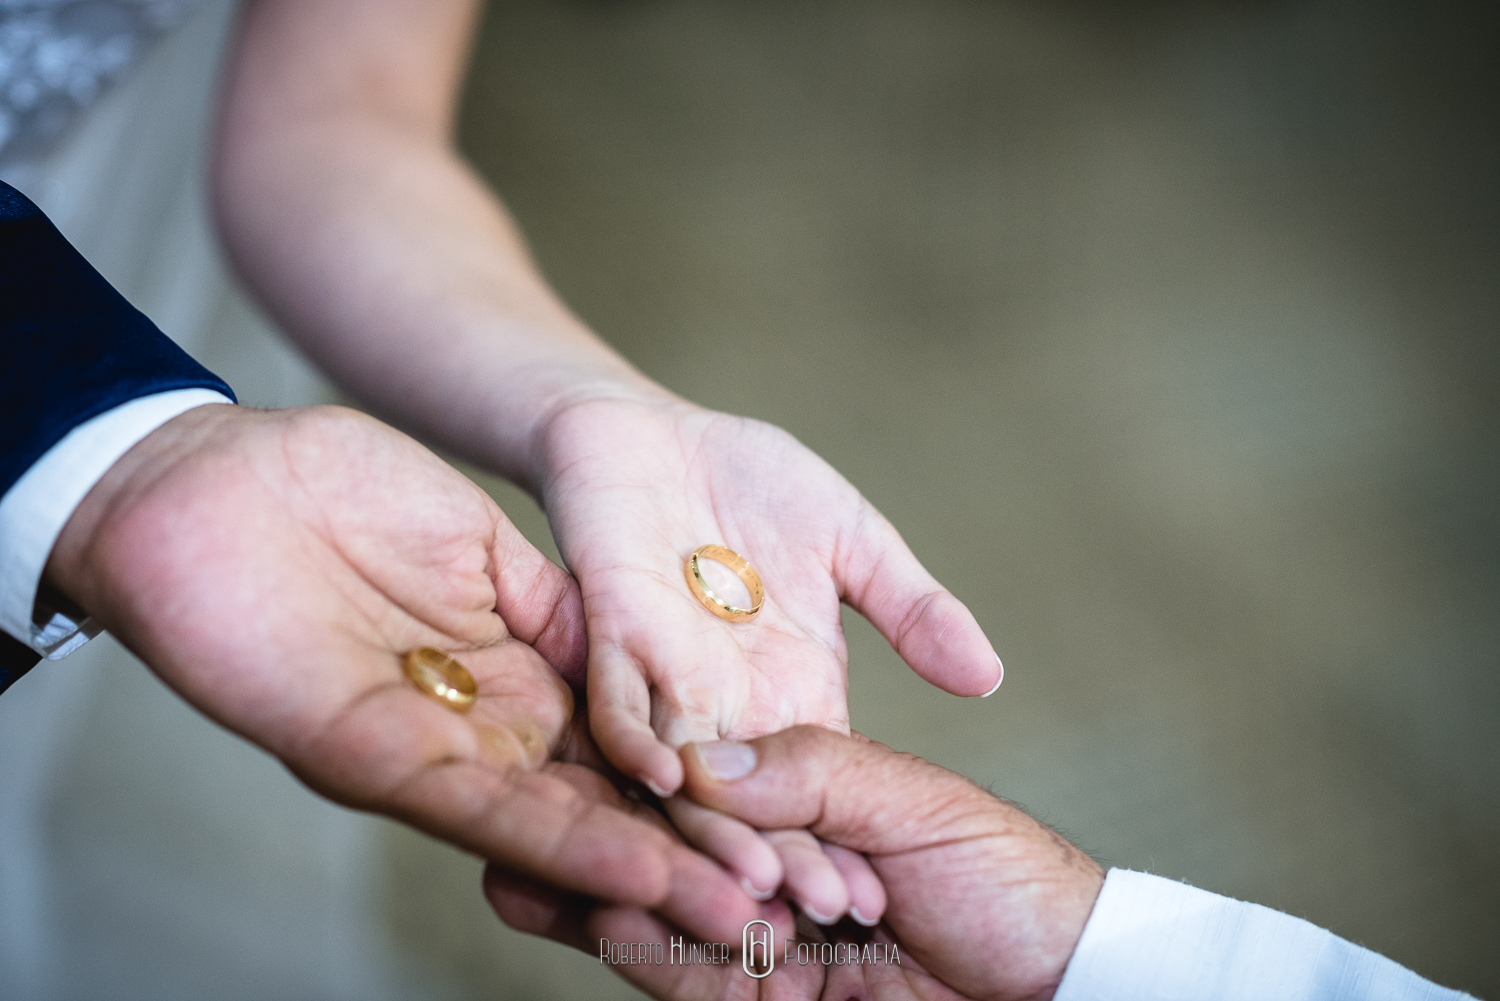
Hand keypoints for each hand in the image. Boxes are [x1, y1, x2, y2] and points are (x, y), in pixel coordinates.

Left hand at [44, 403, 758, 942]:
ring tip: (740, 915)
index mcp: (520, 678)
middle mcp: (485, 733)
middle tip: (798, 910)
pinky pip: (479, 809)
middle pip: (607, 811)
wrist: (216, 474)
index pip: (630, 752)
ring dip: (649, 877)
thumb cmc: (342, 489)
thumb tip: (645, 661)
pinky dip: (563, 844)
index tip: (797, 823)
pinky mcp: (368, 757)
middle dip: (699, 861)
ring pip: (556, 830)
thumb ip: (566, 613)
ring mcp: (431, 752)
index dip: (709, 792)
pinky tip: (636, 870)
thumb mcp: (488, 550)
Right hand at [485, 726, 1102, 1000]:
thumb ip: (815, 776)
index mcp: (811, 808)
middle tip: (512, 813)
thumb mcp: (915, 806)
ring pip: (666, 915)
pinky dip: (652, 953)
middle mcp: (777, 871)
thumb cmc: (1014, 881)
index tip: (578, 735)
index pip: (710, 786)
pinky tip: (600, 922)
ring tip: (524, 869)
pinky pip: (699, 978)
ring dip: (598, 893)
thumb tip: (707, 767)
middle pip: (667, 850)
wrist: (1072, 989)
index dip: (642, 767)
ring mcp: (773, 942)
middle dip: (593, 835)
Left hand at [536, 392, 1003, 919]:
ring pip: (686, 774)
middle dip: (777, 863)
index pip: (822, 789)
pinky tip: (657, 778)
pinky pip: (618, 703)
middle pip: (753, 803)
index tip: (874, 903)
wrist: (654, 431)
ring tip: (742, 884)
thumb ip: (911, 606)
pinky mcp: (612, 636)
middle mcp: (729, 702)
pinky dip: (636, 742)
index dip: (841, 845)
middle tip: (809, 924)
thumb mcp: (854, 539)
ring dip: (711, 830)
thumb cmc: (753, 480)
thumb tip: (987, 677)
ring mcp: (668, 675)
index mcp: (792, 690)